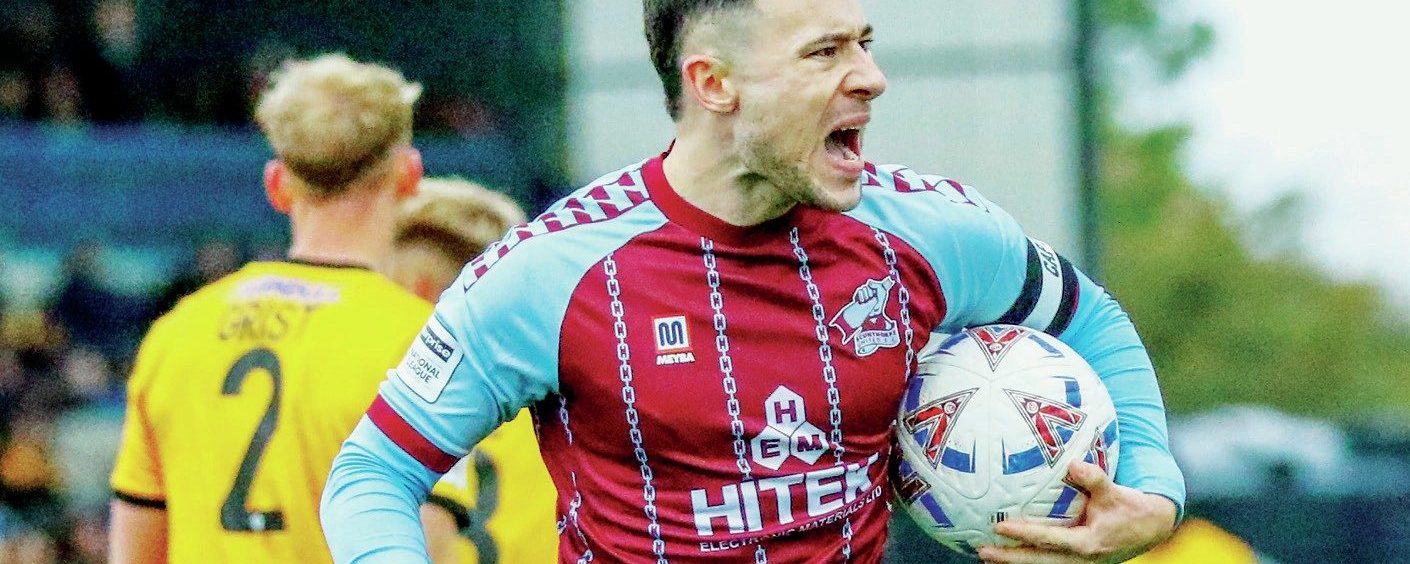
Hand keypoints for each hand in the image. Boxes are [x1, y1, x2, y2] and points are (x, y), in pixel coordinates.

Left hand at [977, 461, 1177, 562]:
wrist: (1151, 528)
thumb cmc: (1131, 508)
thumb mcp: (1116, 492)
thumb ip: (1095, 478)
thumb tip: (1073, 462)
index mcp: (1088, 544)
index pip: (1049, 540)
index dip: (1024, 534)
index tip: (1000, 527)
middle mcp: (1080, 559)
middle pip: (1038, 562)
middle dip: (1010, 558)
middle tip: (982, 550)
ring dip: (1014, 562)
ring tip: (986, 555)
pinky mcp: (1076, 561)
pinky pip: (1047, 561)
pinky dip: (1028, 558)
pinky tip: (1007, 554)